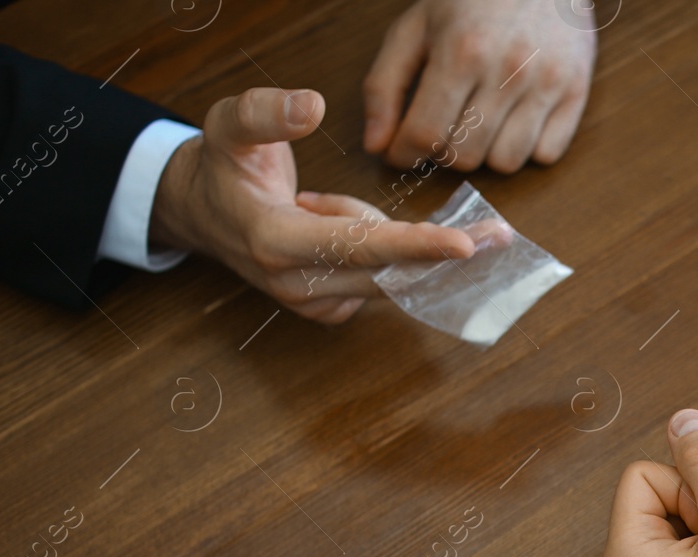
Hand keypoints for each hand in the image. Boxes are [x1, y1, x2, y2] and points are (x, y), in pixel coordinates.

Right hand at [151, 88, 476, 323]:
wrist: (202, 216)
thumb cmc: (221, 168)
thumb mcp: (228, 125)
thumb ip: (266, 113)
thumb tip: (310, 105)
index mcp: (276, 243)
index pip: (360, 247)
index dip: (416, 245)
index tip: (464, 247)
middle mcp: (299, 286)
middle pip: (391, 272)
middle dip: (440, 250)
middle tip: (494, 234)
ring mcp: (316, 305)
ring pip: (389, 273)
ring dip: (388, 238)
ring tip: (315, 199)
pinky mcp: (330, 311)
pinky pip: (379, 279)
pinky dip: (375, 249)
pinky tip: (334, 225)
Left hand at [364, 0, 595, 171]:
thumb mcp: (416, 27)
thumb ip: (386, 85)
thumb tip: (376, 145)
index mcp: (461, 50)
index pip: (424, 134)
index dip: (405, 154)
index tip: (401, 153)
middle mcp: (507, 70)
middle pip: (465, 157)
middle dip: (446, 150)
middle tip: (446, 126)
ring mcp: (547, 83)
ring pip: (506, 163)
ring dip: (488, 152)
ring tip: (483, 122)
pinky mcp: (576, 92)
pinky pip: (546, 155)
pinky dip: (527, 148)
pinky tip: (516, 119)